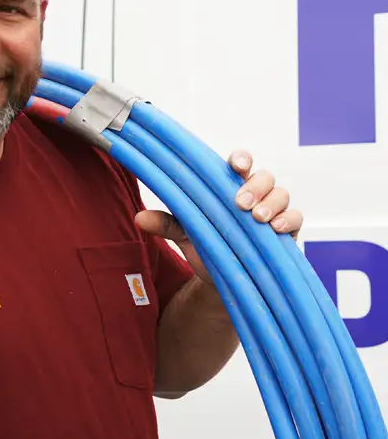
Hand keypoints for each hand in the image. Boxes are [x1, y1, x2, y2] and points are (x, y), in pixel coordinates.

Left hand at [134, 150, 303, 284]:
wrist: (220, 279)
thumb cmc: (205, 245)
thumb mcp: (183, 234)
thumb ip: (166, 223)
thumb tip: (140, 218)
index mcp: (228, 188)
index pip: (239, 165)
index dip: (241, 159)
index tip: (236, 164)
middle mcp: (253, 195)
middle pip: (264, 176)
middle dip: (255, 186)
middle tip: (241, 202)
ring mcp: (272, 212)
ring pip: (282, 194)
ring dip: (272, 203)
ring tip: (258, 217)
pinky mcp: (286, 233)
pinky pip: (297, 218)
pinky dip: (290, 220)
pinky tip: (277, 229)